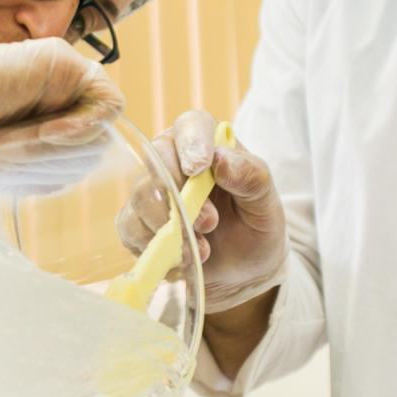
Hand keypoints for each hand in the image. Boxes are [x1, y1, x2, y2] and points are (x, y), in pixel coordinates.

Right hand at [119, 109, 285, 312]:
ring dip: (171, 226)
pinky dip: (156, 248)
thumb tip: (221, 159)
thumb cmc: (254, 226)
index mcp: (208, 144)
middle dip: (179, 193)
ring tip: (202, 249)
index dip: (191, 142)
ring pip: (142, 196)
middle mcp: (173, 161)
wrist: (243, 271)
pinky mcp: (137, 224)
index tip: (199, 168)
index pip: (190, 126)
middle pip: (156, 158)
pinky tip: (183, 259)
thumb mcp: (265, 202)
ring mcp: (152, 192)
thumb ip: (251, 177)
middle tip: (210, 223)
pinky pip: (131, 229)